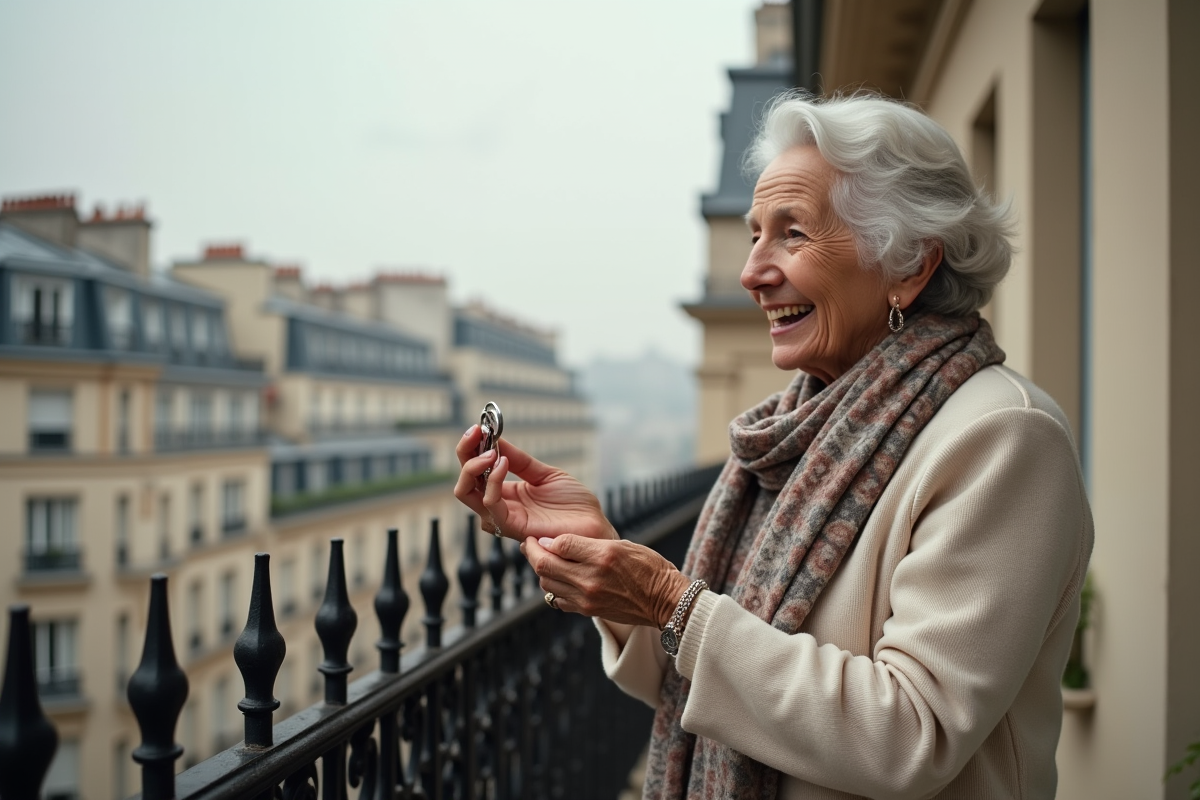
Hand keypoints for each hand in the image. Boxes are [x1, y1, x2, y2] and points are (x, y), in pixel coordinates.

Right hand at [453, 425, 617, 542]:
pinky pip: (490, 503)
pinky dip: (492, 480)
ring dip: (474, 466)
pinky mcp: (511, 526)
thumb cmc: (574, 503)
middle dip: (465, 453)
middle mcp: (499, 506)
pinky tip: (504, 463)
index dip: (470, 449)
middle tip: (475, 433)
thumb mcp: (545, 474)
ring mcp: (502, 517)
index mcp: (505, 493)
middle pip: (464, 481)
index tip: (477, 428)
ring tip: (493, 451)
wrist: (594, 524)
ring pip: (466, 492)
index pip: (474, 471)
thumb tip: (497, 439)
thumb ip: (520, 460)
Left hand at [522, 534, 691, 627]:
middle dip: (532, 552)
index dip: (545, 539)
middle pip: (546, 565)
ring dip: (541, 571)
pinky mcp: (587, 611)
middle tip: (528, 545)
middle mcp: (591, 578)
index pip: (560, 543)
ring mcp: (587, 598)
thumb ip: (588, 543)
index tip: (540, 535)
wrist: (665, 599)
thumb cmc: (648, 566)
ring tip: (543, 560)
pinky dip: (553, 588)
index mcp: (602, 556)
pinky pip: (558, 600)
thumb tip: (557, 542)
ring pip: (547, 583)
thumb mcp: (621, 545)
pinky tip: (558, 579)